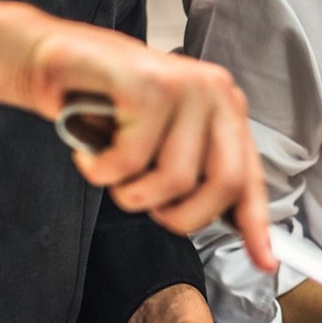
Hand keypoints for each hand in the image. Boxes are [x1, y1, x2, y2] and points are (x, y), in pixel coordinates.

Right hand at [25, 22, 270, 264]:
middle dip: (179, 215)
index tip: (265, 261)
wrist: (56, 60)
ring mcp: (185, 86)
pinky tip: (91, 150)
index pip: (249, 176)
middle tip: (144, 199)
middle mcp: (214, 93)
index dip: (256, 225)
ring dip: (130, 191)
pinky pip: (130, 161)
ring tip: (112, 166)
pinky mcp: (149, 85)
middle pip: (223, 184)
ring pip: (173, 180)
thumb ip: (197, 175)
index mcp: (224, 109)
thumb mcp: (161, 143)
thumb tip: (234, 226)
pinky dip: (100, 170)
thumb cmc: (107, 104)